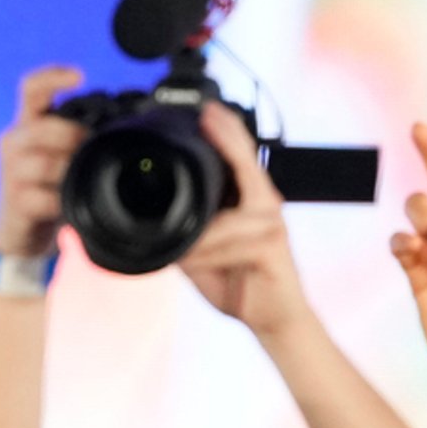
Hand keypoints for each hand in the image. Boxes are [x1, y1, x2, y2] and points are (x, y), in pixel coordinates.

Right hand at [0, 66, 85, 259]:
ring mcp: (11, 173)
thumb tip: (125, 124)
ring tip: (82, 179)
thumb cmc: (47, 187)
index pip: (31, 89)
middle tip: (92, 149)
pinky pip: (48, 196)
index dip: (52, 77)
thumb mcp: (59, 155)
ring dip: (71, 171)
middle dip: (75, 137)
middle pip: (45, 127)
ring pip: (47, 163)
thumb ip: (78, 137)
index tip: (79, 76)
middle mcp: (14, 142)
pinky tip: (70, 204)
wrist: (20, 232)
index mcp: (26, 124)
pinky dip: (65, 200)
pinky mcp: (17, 201)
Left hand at [178, 104, 312, 337]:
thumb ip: (185, 234)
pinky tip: (191, 257)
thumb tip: (152, 224)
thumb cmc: (240, 283)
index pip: (241, 157)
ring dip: (196, 236)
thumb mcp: (202, 255)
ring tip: (178, 250)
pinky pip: (230, 241)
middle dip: (224, 139)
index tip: (207, 108)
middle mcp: (266, 205)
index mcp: (252, 201)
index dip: (226, 130)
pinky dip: (206, 251)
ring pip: (222, 217)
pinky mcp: (272, 246)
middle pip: (245, 163)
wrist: (274, 319)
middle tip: (207, 114)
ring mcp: (271, 224)